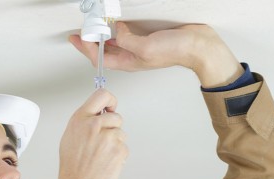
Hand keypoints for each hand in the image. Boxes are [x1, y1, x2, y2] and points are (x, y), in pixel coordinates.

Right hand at [48, 89, 127, 178]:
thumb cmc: (72, 170)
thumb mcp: (70, 139)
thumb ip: (84, 123)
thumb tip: (97, 115)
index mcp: (80, 119)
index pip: (101, 95)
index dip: (110, 100)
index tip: (111, 107)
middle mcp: (94, 125)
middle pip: (116, 116)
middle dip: (113, 128)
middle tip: (103, 143)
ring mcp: (108, 137)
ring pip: (121, 133)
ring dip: (115, 144)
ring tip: (101, 157)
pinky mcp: (119, 150)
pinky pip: (124, 148)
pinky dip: (118, 156)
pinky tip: (106, 164)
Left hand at [69, 22, 243, 87]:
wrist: (198, 46)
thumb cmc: (175, 51)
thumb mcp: (146, 47)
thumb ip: (127, 40)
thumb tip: (115, 30)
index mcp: (129, 62)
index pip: (100, 58)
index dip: (85, 48)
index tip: (75, 37)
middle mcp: (131, 55)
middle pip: (104, 51)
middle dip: (89, 42)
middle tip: (77, 32)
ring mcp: (138, 46)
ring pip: (113, 42)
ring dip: (101, 35)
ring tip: (91, 27)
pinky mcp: (146, 37)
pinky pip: (125, 33)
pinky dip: (115, 28)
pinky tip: (112, 22)